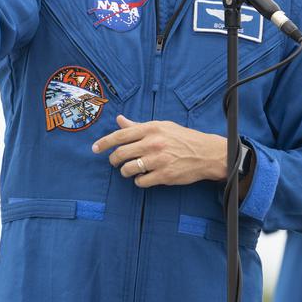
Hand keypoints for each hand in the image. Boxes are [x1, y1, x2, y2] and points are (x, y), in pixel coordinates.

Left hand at [92, 115, 227, 187]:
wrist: (206, 153)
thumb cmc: (182, 138)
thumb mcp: (162, 126)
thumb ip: (138, 126)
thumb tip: (119, 120)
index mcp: (151, 128)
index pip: (120, 135)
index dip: (104, 143)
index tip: (95, 148)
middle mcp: (153, 143)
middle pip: (121, 153)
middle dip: (114, 160)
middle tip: (115, 162)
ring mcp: (158, 160)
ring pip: (128, 169)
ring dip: (125, 172)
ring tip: (130, 170)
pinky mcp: (164, 175)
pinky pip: (141, 182)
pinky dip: (139, 181)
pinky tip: (144, 177)